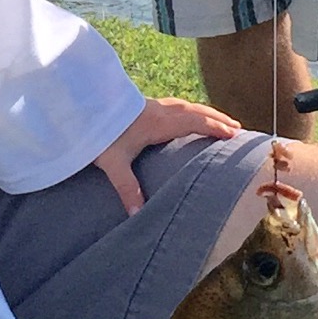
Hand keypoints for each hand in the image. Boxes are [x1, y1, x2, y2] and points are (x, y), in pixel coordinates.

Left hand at [94, 96, 240, 213]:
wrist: (81, 106)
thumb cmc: (98, 133)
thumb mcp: (112, 163)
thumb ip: (127, 188)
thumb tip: (136, 214)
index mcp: (158, 123)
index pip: (194, 123)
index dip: (215, 127)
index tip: (234, 134)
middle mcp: (159, 111)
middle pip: (195, 111)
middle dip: (216, 119)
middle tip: (237, 128)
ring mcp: (151, 105)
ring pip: (185, 106)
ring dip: (204, 112)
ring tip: (219, 120)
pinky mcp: (143, 105)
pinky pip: (175, 106)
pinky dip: (189, 110)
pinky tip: (186, 115)